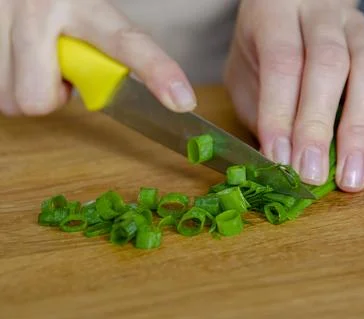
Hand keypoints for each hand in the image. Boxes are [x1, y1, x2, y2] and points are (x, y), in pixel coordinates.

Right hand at [0, 0, 195, 116]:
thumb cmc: (55, 2)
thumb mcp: (86, 11)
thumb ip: (104, 46)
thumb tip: (117, 90)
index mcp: (83, 3)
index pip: (126, 42)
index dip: (156, 72)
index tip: (182, 101)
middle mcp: (39, 6)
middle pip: (41, 99)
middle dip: (50, 94)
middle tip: (51, 67)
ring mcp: (0, 16)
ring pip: (13, 100)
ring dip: (23, 87)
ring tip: (27, 54)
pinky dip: (5, 80)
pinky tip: (11, 54)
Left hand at [224, 0, 363, 191]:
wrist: (298, 12)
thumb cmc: (264, 51)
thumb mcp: (245, 74)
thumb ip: (259, 111)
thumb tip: (277, 162)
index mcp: (277, 14)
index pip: (282, 63)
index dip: (280, 114)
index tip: (280, 159)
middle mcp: (323, 15)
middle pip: (329, 65)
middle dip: (320, 126)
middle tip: (314, 174)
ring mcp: (361, 30)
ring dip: (362, 132)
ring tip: (353, 177)